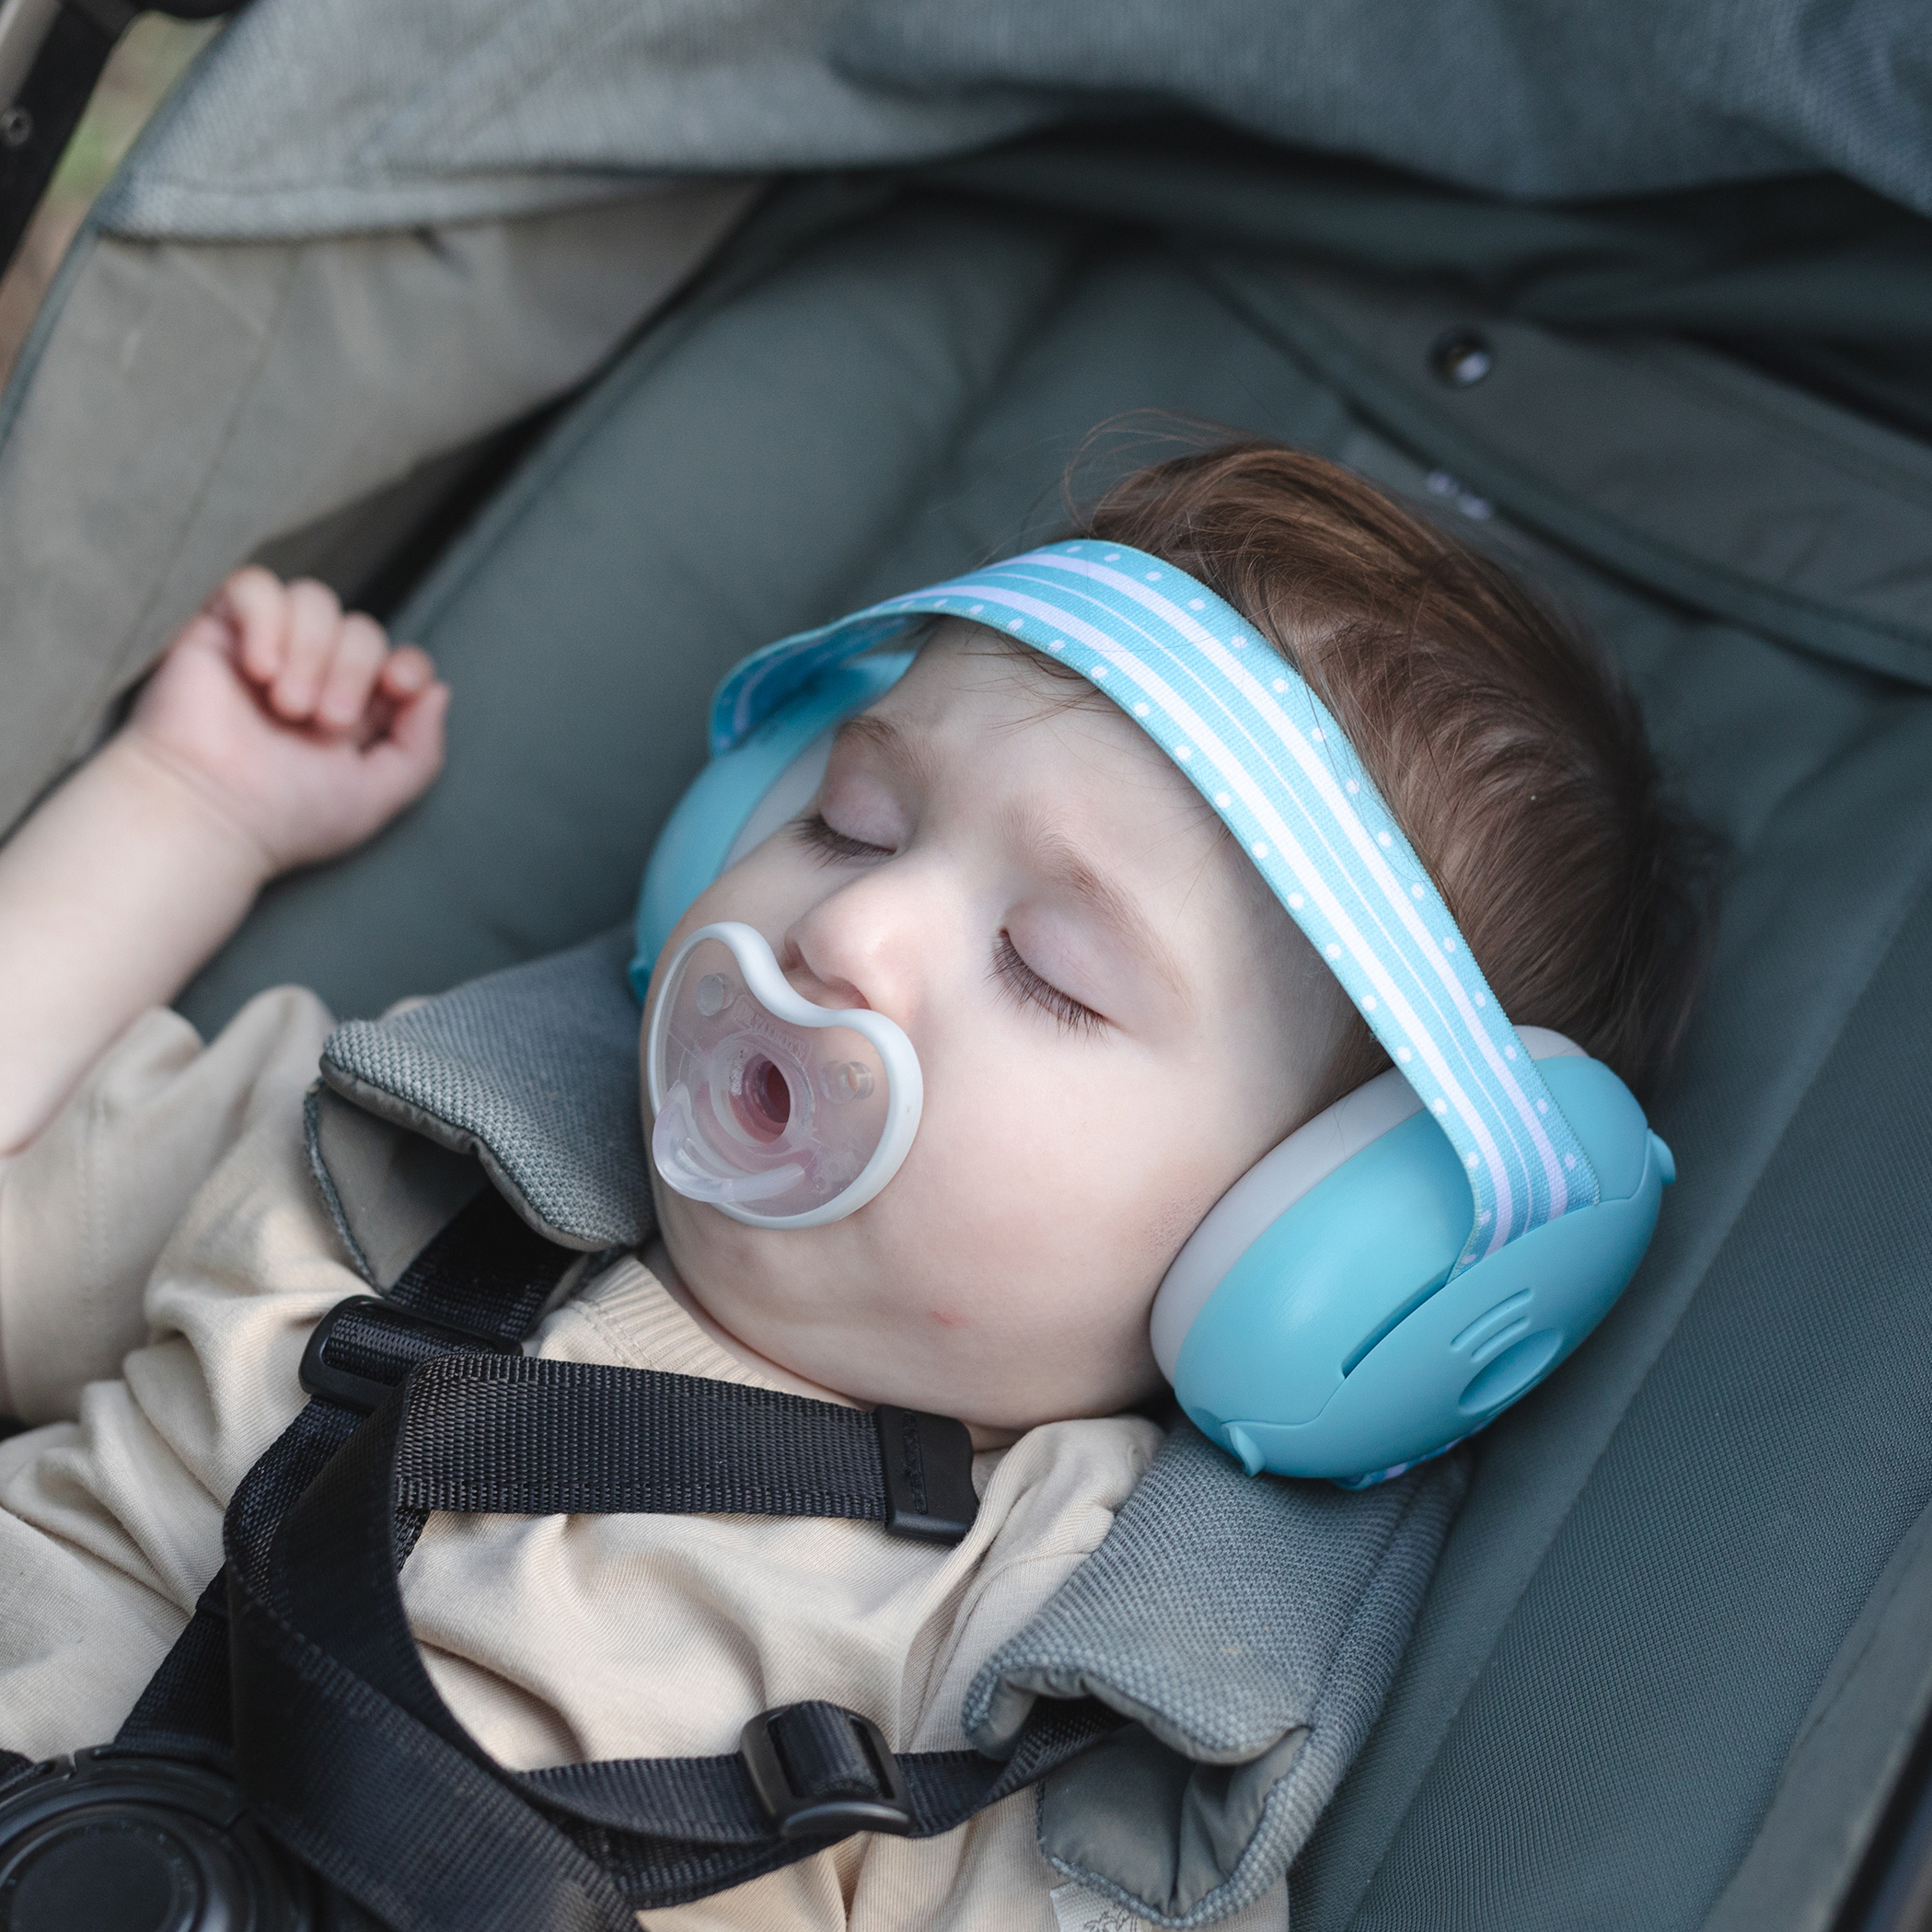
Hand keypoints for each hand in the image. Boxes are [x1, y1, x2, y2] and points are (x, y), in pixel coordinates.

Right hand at [127, 568, 449, 874]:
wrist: (209, 814)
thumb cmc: (284, 817)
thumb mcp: (375, 796)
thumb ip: (421, 750)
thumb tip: (437, 690)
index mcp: (352, 709)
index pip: (398, 659)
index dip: (409, 664)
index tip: (398, 686)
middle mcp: (311, 674)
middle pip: (361, 628)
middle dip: (353, 669)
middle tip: (324, 721)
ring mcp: (264, 649)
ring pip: (314, 600)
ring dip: (311, 650)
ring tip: (286, 705)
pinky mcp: (215, 630)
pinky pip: (254, 585)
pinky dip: (266, 620)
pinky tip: (257, 670)